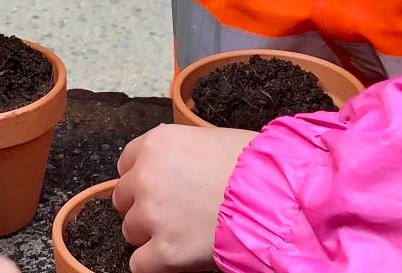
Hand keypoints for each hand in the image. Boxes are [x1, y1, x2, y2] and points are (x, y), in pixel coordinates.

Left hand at [113, 125, 257, 272]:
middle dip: (144, 207)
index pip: (126, 164)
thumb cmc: (256, 164)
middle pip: (124, 199)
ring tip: (184, 233)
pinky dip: (155, 264)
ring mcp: (152, 215)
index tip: (157, 188)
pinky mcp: (165, 251)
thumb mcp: (211, 140)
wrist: (277, 195)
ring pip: (131, 231)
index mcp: (156, 144)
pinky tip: (178, 256)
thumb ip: (180, 154)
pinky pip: (139, 264)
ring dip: (151, 235)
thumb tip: (177, 167)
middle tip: (174, 213)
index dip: (142, 178)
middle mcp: (146, 177)